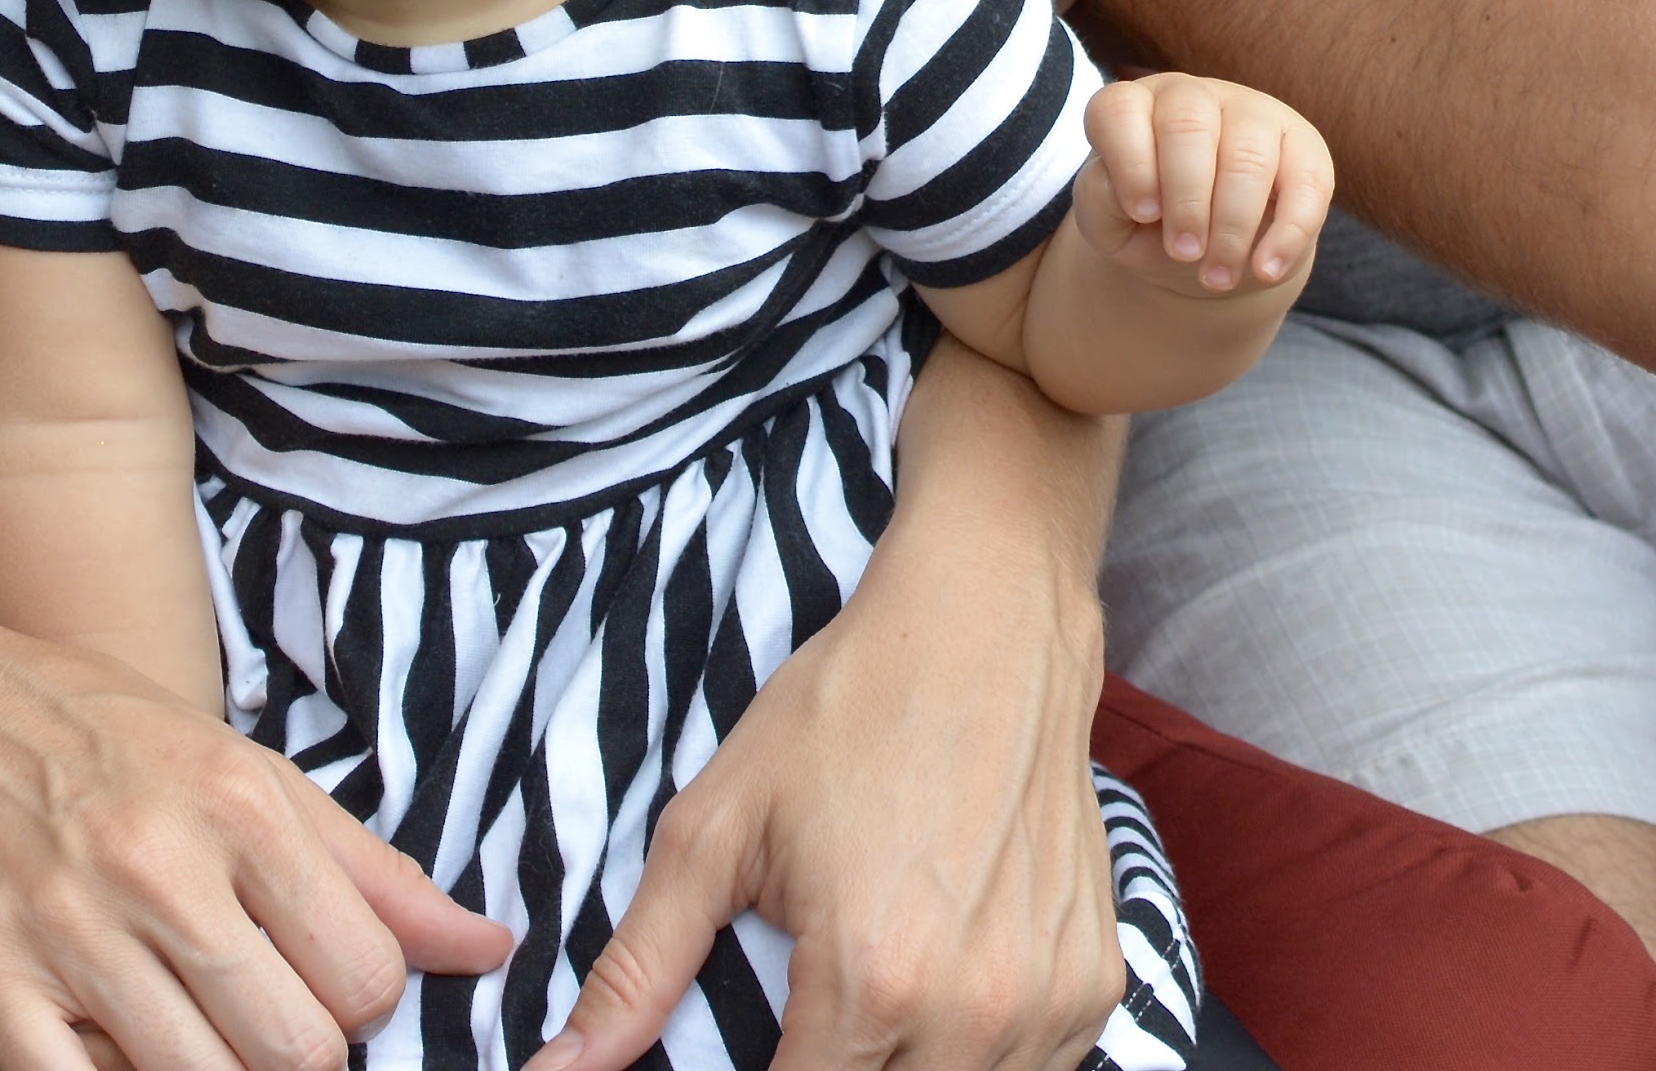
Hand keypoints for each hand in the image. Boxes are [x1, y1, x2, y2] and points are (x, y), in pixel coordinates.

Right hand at [0, 587, 507, 1070]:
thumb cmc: (90, 731)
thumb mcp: (240, 766)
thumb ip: (367, 867)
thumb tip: (485, 948)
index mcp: (238, 801)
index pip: (369, 976)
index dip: (361, 1003)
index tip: (317, 979)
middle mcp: (160, 863)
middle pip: (298, 1049)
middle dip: (294, 1055)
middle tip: (256, 1017)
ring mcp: (68, 930)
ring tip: (189, 1029)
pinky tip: (116, 1053)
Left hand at [528, 510, 1121, 1070]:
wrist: (985, 629)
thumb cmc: (845, 714)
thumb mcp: (715, 827)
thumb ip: (638, 965)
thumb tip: (562, 1066)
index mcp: (871, 979)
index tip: (752, 1046)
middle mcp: (972, 1012)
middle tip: (806, 1015)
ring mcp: (1047, 1003)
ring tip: (868, 994)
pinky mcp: (1093, 984)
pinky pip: (1035, 1069)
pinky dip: (978, 1056)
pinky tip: (939, 992)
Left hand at [1072, 73, 1331, 298]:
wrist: (1204, 251)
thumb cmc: (1148, 226)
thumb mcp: (1109, 222)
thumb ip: (1102, 199)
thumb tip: (1139, 198)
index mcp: (1134, 108)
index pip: (1119, 109)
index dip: (1129, 162)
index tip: (1141, 213)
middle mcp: (1191, 97)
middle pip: (1188, 126)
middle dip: (1187, 199)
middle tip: (1184, 254)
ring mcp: (1252, 113)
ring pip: (1248, 153)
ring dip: (1234, 223)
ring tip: (1218, 274)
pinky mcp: (1303, 145)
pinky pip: (1307, 181)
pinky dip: (1289, 232)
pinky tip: (1266, 269)